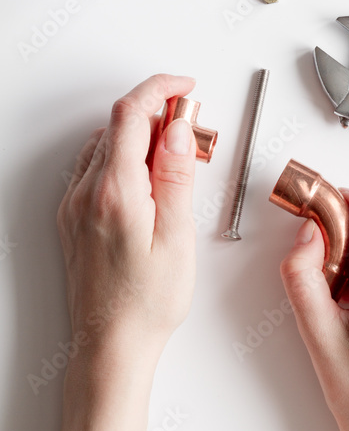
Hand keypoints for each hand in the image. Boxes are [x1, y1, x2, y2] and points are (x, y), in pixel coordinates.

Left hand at [57, 74, 198, 378]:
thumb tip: (177, 129)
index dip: (159, 88)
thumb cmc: (148, 302)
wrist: (112, 344)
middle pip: (118, 125)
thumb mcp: (178, 236)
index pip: (131, 113)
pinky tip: (147, 180)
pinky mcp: (73, 218)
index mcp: (115, 192)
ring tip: (175, 161)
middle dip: (157, 114)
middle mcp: (86, 193)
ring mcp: (75, 205)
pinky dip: (122, 157)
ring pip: (106, 144)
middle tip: (193, 132)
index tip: (184, 86)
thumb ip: (176, 176)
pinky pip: (95, 168)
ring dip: (139, 136)